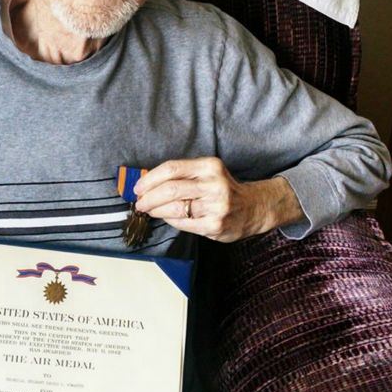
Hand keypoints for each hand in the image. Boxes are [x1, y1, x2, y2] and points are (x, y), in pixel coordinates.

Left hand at [133, 157, 303, 242]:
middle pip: (170, 189)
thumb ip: (182, 175)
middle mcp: (214, 184)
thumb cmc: (222, 188)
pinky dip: (170, 220)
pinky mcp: (215, 225)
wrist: (253, 207)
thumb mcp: (207, 173)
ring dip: (156, 210)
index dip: (150, 179)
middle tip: (140, 202)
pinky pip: (183, 223)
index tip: (138, 187)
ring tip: (150, 210)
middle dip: (149, 197)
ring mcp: (216, 206)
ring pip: (174, 208)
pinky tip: (167, 218)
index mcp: (209, 166)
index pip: (172, 168)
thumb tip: (148, 183)